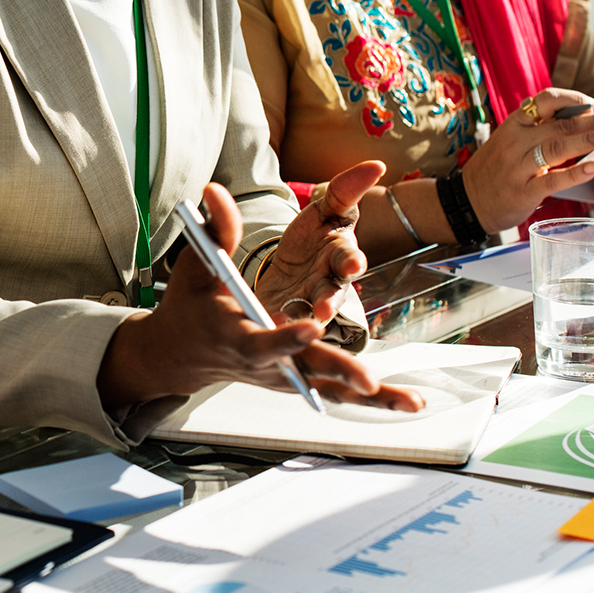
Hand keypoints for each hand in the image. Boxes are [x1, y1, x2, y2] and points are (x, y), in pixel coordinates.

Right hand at [97, 181, 423, 411]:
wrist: (183, 353)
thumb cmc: (190, 307)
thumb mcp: (196, 266)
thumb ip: (214, 230)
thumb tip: (215, 190)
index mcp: (234, 334)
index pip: (261, 340)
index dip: (285, 337)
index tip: (311, 327)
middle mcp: (263, 361)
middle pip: (305, 369)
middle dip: (337, 371)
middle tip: (368, 380)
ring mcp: (283, 376)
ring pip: (330, 389)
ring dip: (371, 398)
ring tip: (410, 401)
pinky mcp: (298, 381)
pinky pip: (338, 392)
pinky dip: (373, 400)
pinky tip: (407, 402)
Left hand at [255, 161, 382, 322]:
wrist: (289, 270)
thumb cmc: (312, 238)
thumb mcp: (324, 210)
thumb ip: (346, 190)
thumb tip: (378, 165)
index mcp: (338, 253)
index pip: (349, 257)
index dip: (351, 262)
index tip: (353, 266)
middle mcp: (329, 281)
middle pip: (332, 292)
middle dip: (329, 299)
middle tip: (323, 309)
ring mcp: (309, 301)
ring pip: (308, 314)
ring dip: (300, 321)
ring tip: (292, 327)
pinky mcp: (288, 316)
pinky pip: (285, 322)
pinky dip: (280, 324)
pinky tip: (270, 323)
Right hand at [463, 88, 593, 232]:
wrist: (464, 203)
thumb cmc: (492, 172)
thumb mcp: (507, 141)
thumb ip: (538, 130)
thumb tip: (584, 118)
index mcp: (513, 126)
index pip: (546, 100)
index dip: (576, 99)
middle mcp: (515, 143)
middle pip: (562, 124)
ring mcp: (517, 168)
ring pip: (559, 147)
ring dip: (591, 139)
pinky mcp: (522, 192)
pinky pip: (552, 180)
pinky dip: (575, 173)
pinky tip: (593, 167)